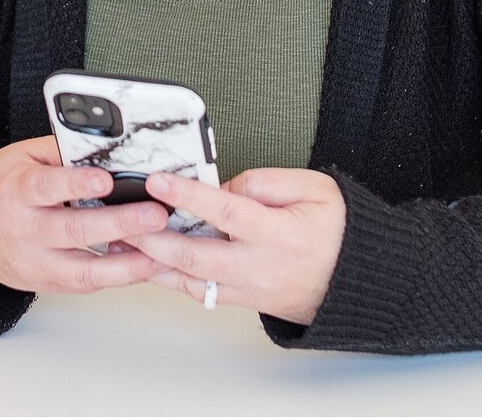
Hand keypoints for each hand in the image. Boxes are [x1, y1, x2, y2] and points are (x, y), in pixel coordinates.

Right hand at [0, 136, 168, 292]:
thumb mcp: (22, 156)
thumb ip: (61, 152)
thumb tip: (105, 145)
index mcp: (16, 191)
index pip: (47, 188)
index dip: (77, 184)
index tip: (107, 180)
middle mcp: (24, 231)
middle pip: (72, 231)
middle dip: (118, 224)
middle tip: (155, 215)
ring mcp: (34, 263)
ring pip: (81, 271)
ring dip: (124, 265)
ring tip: (159, 254)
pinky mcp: (44, 283)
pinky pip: (83, 285)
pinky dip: (115, 277)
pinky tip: (142, 267)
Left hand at [126, 167, 345, 325]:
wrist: (358, 279)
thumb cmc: (339, 230)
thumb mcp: (313, 188)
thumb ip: (264, 182)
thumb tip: (222, 186)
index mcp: (277, 233)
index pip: (225, 211)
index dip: (187, 195)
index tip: (158, 180)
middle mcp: (258, 266)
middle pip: (194, 254)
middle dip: (152, 236)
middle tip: (124, 217)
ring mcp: (248, 289)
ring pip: (190, 279)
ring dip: (153, 260)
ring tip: (123, 241)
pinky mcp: (243, 300)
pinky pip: (200, 292)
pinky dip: (171, 277)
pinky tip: (150, 263)